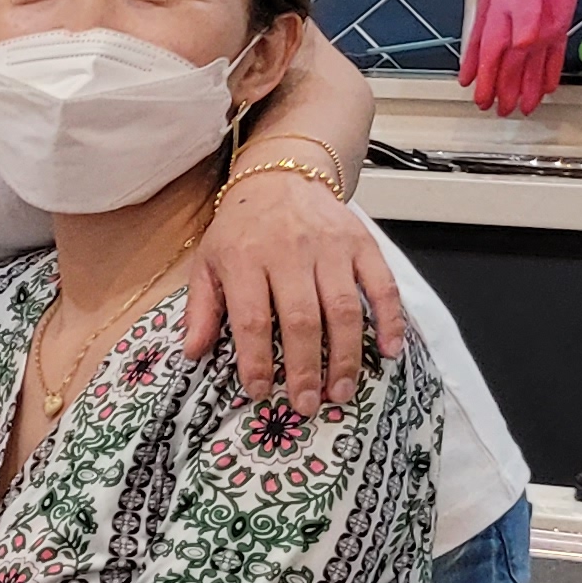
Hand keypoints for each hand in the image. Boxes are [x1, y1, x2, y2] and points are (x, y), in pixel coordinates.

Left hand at [185, 158, 403, 408]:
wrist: (281, 178)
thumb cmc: (241, 228)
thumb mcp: (207, 262)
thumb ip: (202, 308)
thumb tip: (192, 353)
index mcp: (245, 259)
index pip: (252, 318)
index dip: (257, 360)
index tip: (260, 391)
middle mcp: (289, 252)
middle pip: (302, 320)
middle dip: (305, 368)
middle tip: (307, 404)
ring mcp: (330, 248)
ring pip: (343, 309)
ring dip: (345, 355)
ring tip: (341, 391)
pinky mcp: (362, 244)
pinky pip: (382, 285)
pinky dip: (389, 320)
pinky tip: (388, 351)